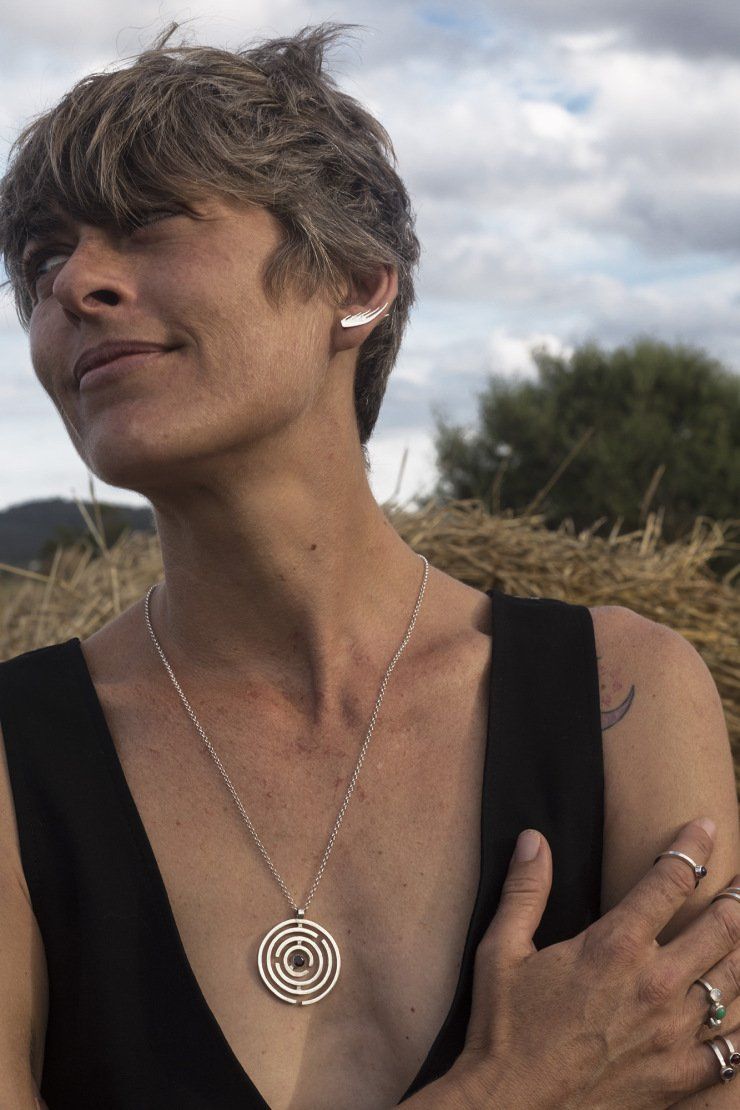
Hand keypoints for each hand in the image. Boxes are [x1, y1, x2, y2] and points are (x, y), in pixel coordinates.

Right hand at [450, 819, 739, 1108]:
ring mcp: (675, 1035)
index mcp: (614, 947)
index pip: (669, 880)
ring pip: (737, 981)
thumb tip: (535, 839)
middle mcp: (655, 985)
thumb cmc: (504, 1029)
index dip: (693, 846)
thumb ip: (525, 890)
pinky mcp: (682, 1078)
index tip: (707, 826)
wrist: (512, 1109)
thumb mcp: (501, 950)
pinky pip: (735, 1047)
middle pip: (722, 927)